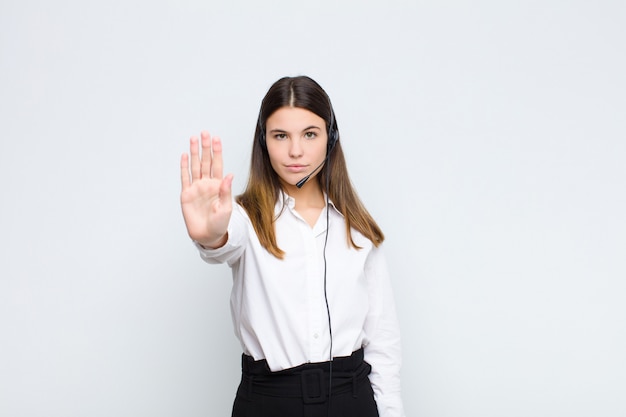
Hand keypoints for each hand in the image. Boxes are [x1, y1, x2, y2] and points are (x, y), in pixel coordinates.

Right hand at [180, 131, 233, 247]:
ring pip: (194, 166)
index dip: (217, 151)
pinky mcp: (186, 194)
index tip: (216, 139)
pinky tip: (184, 156)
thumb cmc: (220, 223)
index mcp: (218, 185)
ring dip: (194, 153)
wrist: (208, 235)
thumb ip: (226, 191)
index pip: (217, 164)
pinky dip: (184, 167)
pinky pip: (185, 178)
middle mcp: (207, 183)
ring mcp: (196, 188)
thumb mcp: (226, 207)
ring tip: (193, 139)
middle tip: (204, 133)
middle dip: (205, 147)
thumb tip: (229, 175)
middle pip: (205, 161)